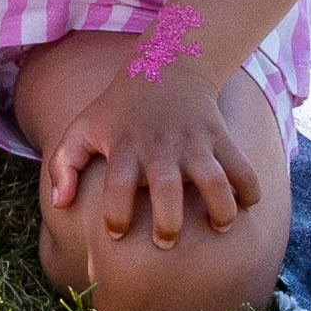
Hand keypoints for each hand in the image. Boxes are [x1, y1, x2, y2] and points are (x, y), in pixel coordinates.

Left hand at [38, 37, 263, 249]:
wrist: (165, 68)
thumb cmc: (118, 111)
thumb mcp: (82, 128)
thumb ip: (63, 165)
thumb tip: (60, 206)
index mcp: (125, 148)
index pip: (117, 186)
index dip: (115, 214)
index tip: (116, 234)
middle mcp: (160, 147)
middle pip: (167, 189)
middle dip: (168, 222)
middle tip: (165, 242)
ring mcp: (194, 142)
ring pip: (214, 180)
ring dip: (221, 209)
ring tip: (219, 227)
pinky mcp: (221, 137)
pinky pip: (243, 167)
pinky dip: (250, 189)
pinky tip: (246, 204)